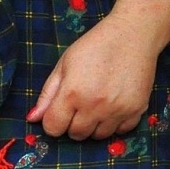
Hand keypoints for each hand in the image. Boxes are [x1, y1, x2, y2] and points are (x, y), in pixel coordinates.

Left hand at [28, 16, 157, 139]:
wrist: (133, 32)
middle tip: (82, 104)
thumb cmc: (95, 45)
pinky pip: (122, 130)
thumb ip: (47, 94)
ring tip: (99, 104)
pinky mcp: (137, 108)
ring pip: (99, 136)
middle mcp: (95, 105)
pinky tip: (116, 105)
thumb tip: (32, 119)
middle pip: (76, 134)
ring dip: (95, 125)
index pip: (53, 128)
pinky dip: (116, 123)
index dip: (54, 120)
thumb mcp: (65, 64)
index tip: (62, 109)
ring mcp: (118, 109)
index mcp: (72, 93)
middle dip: (74, 123)